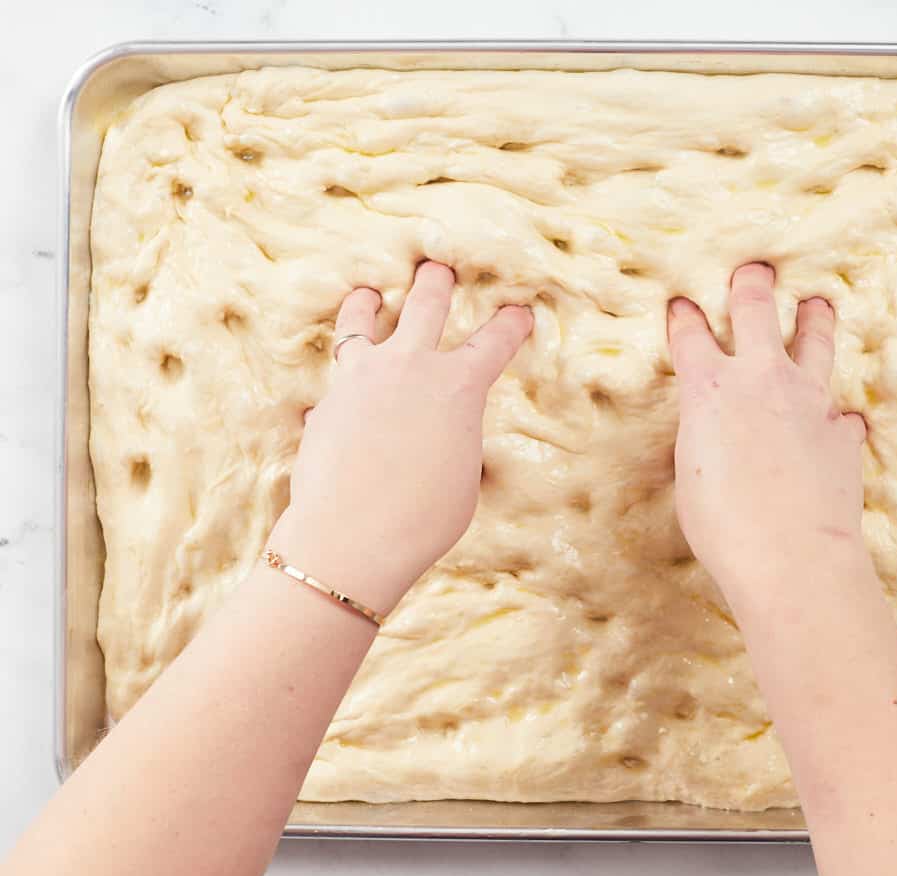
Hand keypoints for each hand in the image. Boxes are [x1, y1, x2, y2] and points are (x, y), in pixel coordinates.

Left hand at [270, 261, 532, 616]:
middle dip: (436, 282)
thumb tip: (437, 431)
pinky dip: (340, 383)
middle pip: (426, 303)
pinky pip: (334, 381)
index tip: (519, 312)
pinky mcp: (326, 401)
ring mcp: (361, 378)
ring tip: (366, 294)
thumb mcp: (463, 477)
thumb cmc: (424, 518)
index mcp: (459, 386)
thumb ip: (455, 439)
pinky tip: (336, 393)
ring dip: (366, 303)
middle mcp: (410, 367)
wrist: (353, 535)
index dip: (511, 324)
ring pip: (362, 320)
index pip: (495, 342)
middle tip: (438, 269)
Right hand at [668, 263, 867, 606]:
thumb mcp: (691, 475)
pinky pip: (843, 412)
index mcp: (709, 389)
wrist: (791, 556)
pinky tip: (841, 418)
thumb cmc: (723, 525)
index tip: (682, 306)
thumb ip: (704, 437)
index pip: (691, 335)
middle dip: (752, 284)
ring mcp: (809, 400)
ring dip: (814, 319)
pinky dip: (837, 414)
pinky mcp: (842, 432)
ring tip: (818, 303)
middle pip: (757, 310)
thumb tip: (717, 432)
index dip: (685, 318)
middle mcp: (761, 379)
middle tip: (754, 270)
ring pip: (815, 341)